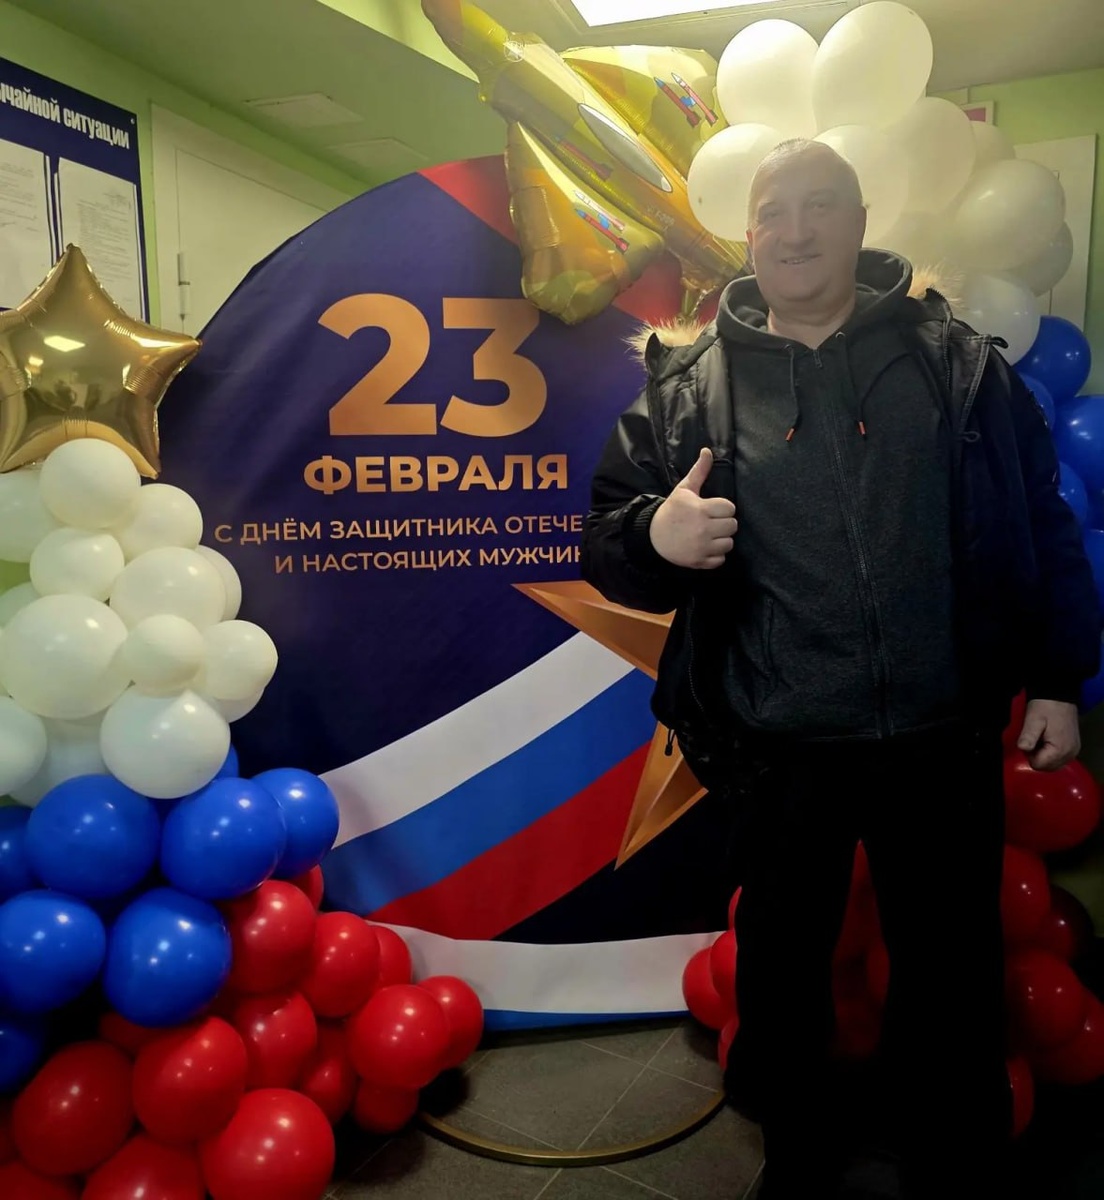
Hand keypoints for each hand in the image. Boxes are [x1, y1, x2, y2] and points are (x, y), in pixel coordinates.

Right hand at [649, 448, 737, 568]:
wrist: (652, 536)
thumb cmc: (671, 511)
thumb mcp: (684, 490)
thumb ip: (699, 471)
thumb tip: (708, 450)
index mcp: (701, 509)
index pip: (730, 508)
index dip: (722, 508)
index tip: (711, 509)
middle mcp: (703, 529)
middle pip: (733, 526)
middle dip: (723, 524)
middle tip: (711, 523)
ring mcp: (702, 547)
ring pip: (729, 544)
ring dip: (721, 540)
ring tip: (709, 536)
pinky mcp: (700, 562)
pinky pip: (721, 560)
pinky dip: (715, 556)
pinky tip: (706, 548)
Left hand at [1017, 699, 1080, 770]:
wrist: (1059, 697)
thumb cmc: (1045, 708)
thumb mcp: (1033, 720)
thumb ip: (1028, 736)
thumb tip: (1022, 749)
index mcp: (1060, 750)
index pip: (1038, 765)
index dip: (1029, 755)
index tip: (1029, 741)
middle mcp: (1070, 755)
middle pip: (1046, 767)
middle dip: (1036, 756)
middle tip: (1034, 740)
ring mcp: (1073, 752)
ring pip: (1052, 765)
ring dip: (1043, 756)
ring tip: (1041, 739)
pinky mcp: (1073, 748)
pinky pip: (1059, 759)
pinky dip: (1051, 754)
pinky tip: (1048, 741)